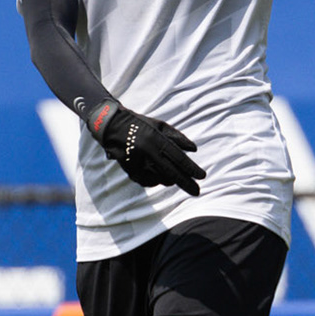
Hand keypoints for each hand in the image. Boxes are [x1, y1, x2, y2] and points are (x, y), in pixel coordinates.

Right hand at [91, 102, 205, 193]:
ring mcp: (137, 163)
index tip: (202, 176)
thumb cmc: (140, 124)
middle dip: (186, 183)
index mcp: (155, 139)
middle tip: (197, 191)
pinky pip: (147, 182)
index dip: (191, 168)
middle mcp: (147, 152)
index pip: (178, 158)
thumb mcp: (160, 126)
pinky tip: (160, 176)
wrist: (112, 126)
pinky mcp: (129, 171)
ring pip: (160, 179)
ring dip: (171, 180)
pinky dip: (156, 181)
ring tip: (176, 177)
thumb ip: (178, 137)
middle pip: (171, 173)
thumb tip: (193, 149)